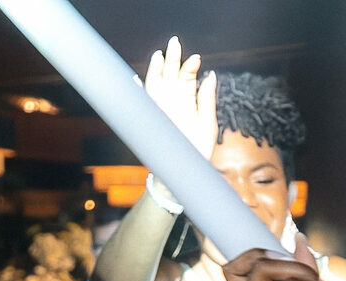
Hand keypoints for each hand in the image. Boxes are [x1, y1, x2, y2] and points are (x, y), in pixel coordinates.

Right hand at [144, 37, 217, 163]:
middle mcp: (173, 103)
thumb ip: (207, 100)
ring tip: (159, 56)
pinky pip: (142, 104)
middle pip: (170, 76)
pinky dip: (136, 92)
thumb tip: (211, 75)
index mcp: (187, 102)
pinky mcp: (151, 120)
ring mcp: (161, 110)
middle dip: (172, 59)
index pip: (187, 78)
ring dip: (156, 70)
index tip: (196, 59)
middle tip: (174, 42)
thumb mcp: (208, 124)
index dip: (190, 67)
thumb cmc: (198, 150)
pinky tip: (135, 81)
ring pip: (156, 84)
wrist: (185, 172)